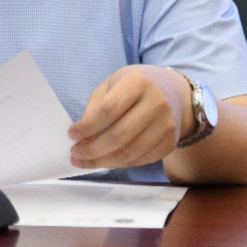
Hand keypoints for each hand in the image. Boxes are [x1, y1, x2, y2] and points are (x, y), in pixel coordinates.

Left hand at [68, 65, 190, 168]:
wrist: (175, 93)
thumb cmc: (136, 86)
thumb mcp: (113, 83)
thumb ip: (96, 106)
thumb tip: (82, 135)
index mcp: (138, 83)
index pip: (108, 109)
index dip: (87, 126)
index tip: (72, 134)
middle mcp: (156, 104)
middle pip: (118, 136)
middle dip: (92, 149)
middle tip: (75, 154)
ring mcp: (165, 126)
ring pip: (129, 153)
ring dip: (102, 161)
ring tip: (85, 161)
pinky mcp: (169, 144)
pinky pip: (139, 160)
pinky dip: (118, 164)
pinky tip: (105, 160)